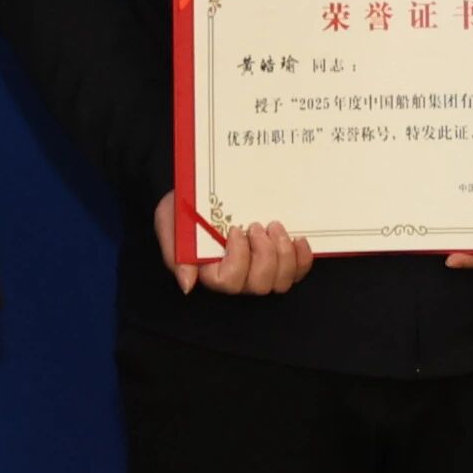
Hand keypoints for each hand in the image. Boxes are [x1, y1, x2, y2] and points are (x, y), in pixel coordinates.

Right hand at [157, 192, 313, 296]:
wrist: (204, 187)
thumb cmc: (185, 204)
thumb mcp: (170, 220)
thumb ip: (175, 252)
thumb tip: (187, 285)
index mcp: (210, 269)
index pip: (228, 282)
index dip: (238, 259)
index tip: (235, 229)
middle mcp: (237, 276)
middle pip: (258, 285)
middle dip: (265, 255)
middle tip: (258, 225)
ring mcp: (260, 269)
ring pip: (280, 282)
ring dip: (283, 255)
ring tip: (276, 227)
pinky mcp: (279, 260)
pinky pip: (297, 272)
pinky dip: (302, 259)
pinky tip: (298, 239)